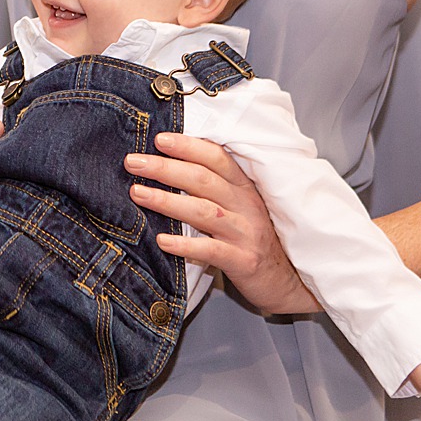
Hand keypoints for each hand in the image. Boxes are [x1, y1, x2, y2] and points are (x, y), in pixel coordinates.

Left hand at [126, 132, 320, 314]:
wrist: (287, 281)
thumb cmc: (253, 239)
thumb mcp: (239, 207)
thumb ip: (213, 188)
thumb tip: (168, 166)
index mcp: (244, 187)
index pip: (216, 158)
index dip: (188, 146)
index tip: (159, 139)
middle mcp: (246, 206)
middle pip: (203, 179)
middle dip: (166, 168)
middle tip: (133, 162)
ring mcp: (246, 233)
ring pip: (203, 211)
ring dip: (167, 201)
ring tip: (137, 193)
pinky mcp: (243, 261)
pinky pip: (211, 251)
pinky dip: (185, 245)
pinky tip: (162, 241)